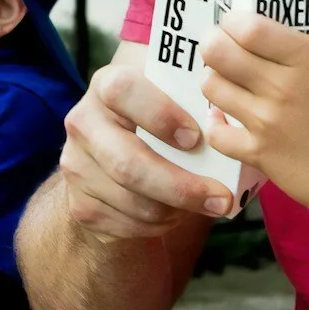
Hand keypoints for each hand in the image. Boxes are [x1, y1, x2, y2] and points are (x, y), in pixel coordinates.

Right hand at [57, 57, 235, 240]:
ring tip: (205, 203)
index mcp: (108, 84)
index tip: (195, 137)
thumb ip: (197, 100)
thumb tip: (233, 121)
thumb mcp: (172, 96)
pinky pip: (127, 225)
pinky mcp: (80, 204)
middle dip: (181, 186)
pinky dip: (161, 225)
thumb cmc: (159, 118)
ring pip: (133, 201)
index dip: (160, 115)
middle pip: (127, 163)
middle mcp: (83, 123)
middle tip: (221, 198)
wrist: (115, 152)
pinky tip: (176, 211)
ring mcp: (75, 166)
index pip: (123, 91)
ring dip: (177, 209)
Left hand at [198, 12, 308, 220]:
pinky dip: (215, 123)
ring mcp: (264, 123)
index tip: (237, 20)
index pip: (249, 28)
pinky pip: (216, 133)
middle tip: (224, 46)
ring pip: (212, 87)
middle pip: (219, 52)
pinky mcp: (257, 153)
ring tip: (226, 78)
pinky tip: (226, 117)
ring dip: (214, 78)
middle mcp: (281, 88)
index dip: (233, 19)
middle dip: (215, 43)